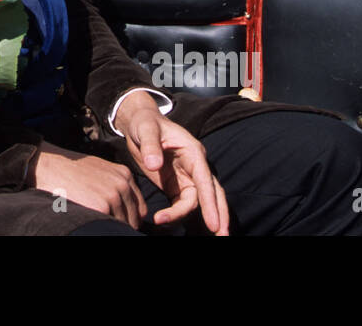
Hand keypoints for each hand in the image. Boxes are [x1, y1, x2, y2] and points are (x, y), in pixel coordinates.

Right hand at [30, 142, 148, 226]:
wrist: (49, 165)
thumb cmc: (70, 171)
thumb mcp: (99, 171)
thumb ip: (115, 186)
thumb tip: (124, 208)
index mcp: (124, 175)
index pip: (138, 208)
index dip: (129, 218)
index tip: (116, 221)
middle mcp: (123, 185)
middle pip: (133, 219)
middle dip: (121, 224)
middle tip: (102, 220)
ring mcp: (113, 196)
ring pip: (122, 225)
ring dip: (110, 226)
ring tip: (93, 219)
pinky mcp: (101, 208)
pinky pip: (109, 227)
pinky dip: (100, 228)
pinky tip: (88, 221)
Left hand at [115, 96, 228, 233]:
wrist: (139, 124)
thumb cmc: (145, 124)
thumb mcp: (145, 129)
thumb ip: (150, 145)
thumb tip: (154, 165)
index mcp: (193, 152)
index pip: (205, 180)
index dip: (210, 203)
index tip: (214, 224)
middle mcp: (195, 166)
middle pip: (213, 194)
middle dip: (219, 215)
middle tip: (222, 237)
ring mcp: (188, 177)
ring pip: (198, 202)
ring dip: (194, 219)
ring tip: (173, 228)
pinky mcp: (177, 186)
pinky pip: (184, 204)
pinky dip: (179, 215)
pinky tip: (168, 223)